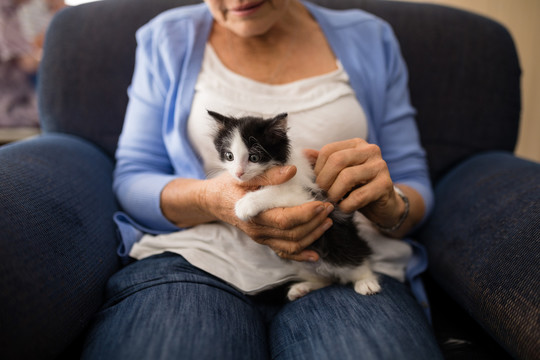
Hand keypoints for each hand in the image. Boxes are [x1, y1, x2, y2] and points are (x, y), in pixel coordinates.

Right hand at [204, 166, 333, 261]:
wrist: (213, 201)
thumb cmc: (229, 185)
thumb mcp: (244, 174)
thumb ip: (269, 174)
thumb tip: (292, 171)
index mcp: (254, 213)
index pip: (285, 220)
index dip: (306, 214)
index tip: (321, 203)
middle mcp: (258, 230)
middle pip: (293, 234)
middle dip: (314, 223)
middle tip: (329, 208)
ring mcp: (261, 237)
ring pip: (291, 245)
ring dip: (313, 235)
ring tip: (327, 222)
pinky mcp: (265, 240)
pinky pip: (284, 252)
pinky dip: (301, 255)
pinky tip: (315, 255)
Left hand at [305, 138, 406, 231]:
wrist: (383, 205)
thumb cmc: (357, 188)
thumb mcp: (338, 173)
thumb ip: (323, 163)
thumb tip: (302, 153)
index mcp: (356, 144)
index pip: (328, 151)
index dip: (317, 169)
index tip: (316, 184)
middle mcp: (370, 150)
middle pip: (337, 161)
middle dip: (324, 181)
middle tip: (321, 194)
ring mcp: (380, 166)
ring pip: (347, 177)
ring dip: (334, 194)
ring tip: (332, 202)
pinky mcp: (385, 184)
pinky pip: (359, 196)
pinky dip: (346, 205)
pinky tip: (344, 208)